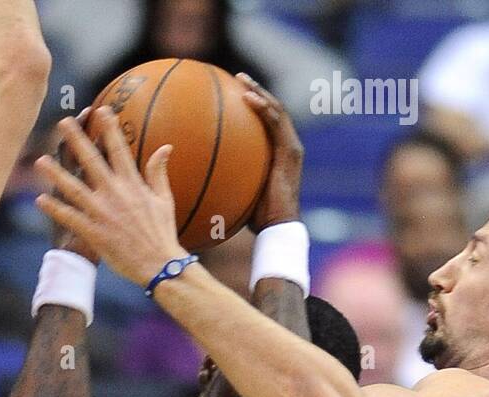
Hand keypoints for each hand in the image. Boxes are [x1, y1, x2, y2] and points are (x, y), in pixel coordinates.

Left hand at [36, 110, 185, 290]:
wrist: (158, 265)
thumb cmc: (162, 233)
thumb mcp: (164, 199)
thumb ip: (158, 172)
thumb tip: (165, 147)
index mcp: (132, 184)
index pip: (119, 149)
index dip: (109, 128)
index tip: (101, 109)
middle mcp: (115, 194)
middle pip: (91, 161)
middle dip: (76, 140)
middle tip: (62, 122)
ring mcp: (102, 213)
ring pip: (75, 188)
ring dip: (56, 174)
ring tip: (40, 160)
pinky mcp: (94, 233)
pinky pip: (71, 218)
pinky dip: (55, 210)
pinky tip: (40, 200)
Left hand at [237, 74, 301, 229]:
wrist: (276, 227)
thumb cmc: (255, 218)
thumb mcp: (238, 191)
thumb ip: (226, 178)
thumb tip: (197, 176)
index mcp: (278, 152)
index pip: (268, 121)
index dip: (254, 103)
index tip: (235, 92)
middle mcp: (287, 146)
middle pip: (273, 109)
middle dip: (256, 90)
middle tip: (238, 77)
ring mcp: (291, 147)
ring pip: (276, 110)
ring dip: (259, 92)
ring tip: (242, 80)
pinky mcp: (290, 152)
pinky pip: (276, 124)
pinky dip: (264, 109)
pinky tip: (248, 99)